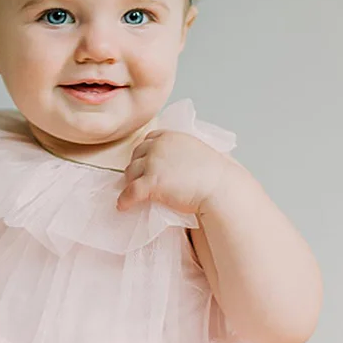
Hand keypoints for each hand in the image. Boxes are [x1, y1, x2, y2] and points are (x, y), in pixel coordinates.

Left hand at [117, 130, 231, 214]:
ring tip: (132, 192)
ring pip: (130, 172)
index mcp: (170, 137)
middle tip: (138, 179)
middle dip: (137, 166)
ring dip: (130, 182)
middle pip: (137, 155)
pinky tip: (123, 206)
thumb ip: (180, 151)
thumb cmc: (214, 175)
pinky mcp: (151, 183)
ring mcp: (153, 164)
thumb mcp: (196, 151)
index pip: (149, 139)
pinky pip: (130, 192)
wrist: (219, 188)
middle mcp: (158, 146)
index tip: (145, 162)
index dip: (145, 152)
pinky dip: (125, 200)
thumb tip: (171, 163)